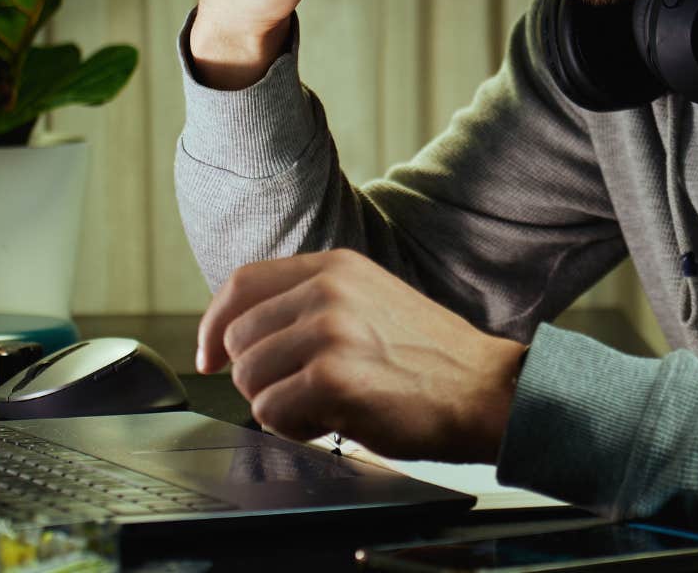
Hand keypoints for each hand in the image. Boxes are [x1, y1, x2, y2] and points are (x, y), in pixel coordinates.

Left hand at [196, 249, 528, 463]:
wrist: (487, 390)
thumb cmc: (432, 361)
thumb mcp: (371, 302)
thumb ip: (314, 303)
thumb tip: (247, 332)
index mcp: (336, 266)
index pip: (242, 284)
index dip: (214, 325)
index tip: (210, 356)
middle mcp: (328, 290)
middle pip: (238, 337)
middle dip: (258, 377)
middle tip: (300, 395)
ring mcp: (330, 331)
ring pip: (249, 378)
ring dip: (277, 406)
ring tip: (324, 407)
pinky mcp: (333, 377)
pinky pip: (272, 412)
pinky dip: (294, 429)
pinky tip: (333, 422)